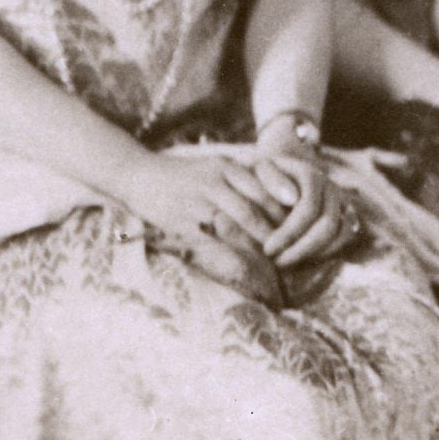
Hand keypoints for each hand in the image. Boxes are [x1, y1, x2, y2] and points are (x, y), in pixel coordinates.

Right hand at [125, 153, 284, 300]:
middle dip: (275, 234)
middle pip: (253, 211)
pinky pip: (212, 243)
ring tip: (274, 264)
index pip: (263, 191)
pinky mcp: (182, 222)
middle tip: (291, 253)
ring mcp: (196, 202)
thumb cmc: (182, 175)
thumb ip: (243, 180)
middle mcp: (213, 182)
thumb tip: (282, 200)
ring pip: (237, 227)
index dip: (283, 213)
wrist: (138, 176)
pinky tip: (246, 273)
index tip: (300, 230)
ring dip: (257, 248)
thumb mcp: (213, 166)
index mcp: (224, 167)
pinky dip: (232, 259)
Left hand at [252, 149, 360, 268]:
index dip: (289, 233)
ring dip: (316, 254)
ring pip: (340, 235)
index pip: (308, 210)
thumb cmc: (262, 173)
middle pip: (328, 226)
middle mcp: (331, 188)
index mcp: (311, 175)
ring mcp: (341, 202)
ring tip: (287, 263)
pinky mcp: (345, 216)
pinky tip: (301, 261)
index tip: (267, 249)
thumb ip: (272, 180)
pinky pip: (345, 240)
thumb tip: (293, 199)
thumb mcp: (260, 170)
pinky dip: (327, 253)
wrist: (277, 171)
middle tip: (277, 263)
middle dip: (302, 249)